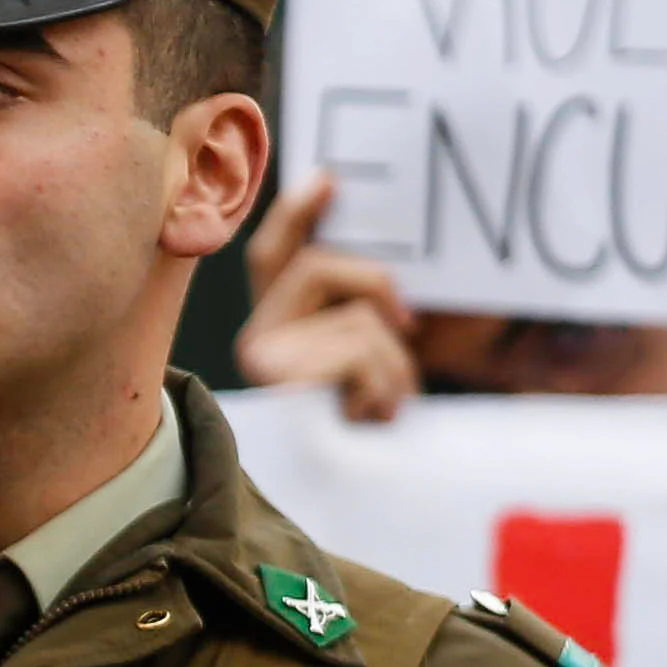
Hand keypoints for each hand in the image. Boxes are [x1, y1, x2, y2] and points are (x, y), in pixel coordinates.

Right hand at [235, 173, 420, 423]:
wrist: (390, 488)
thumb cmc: (387, 417)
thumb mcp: (384, 344)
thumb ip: (368, 299)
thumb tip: (383, 238)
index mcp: (281, 321)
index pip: (275, 251)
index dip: (297, 211)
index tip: (329, 178)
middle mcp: (260, 339)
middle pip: (316, 268)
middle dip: (374, 285)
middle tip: (407, 323)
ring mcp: (267, 365)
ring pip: (351, 319)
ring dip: (393, 361)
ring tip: (388, 401)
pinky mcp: (284, 391)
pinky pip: (355, 353)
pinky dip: (384, 382)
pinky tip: (374, 414)